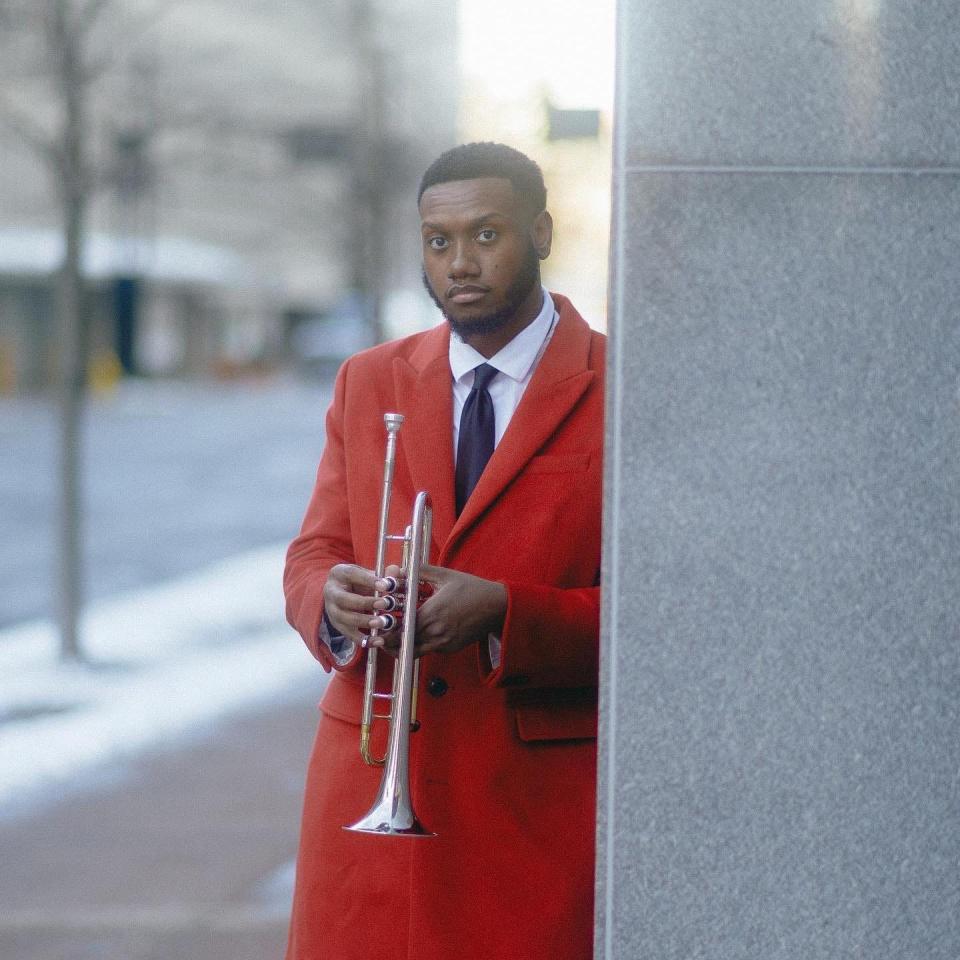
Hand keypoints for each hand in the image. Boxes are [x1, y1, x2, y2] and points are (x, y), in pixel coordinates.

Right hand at [322, 563, 382, 641]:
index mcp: (339, 573)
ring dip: (365, 621)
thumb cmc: (359, 581)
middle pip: (345, 599)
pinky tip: (379, 640)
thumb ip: (383, 574)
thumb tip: (397, 572)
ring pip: (345, 618)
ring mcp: (332, 610)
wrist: (343, 591)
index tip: (386, 585)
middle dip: (366, 602)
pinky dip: (364, 639)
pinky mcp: (338, 626)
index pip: (352, 574)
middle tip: (386, 604)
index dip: (369, 580)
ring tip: (384, 622)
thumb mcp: (369, 573)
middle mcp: (331, 592)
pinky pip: (349, 635)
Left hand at [371, 564, 505, 656]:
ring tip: (396, 640)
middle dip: (393, 641)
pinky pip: (430, 649)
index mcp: (432, 612)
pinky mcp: (451, 648)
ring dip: (406, 646)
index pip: (402, 626)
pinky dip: (422, 644)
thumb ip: (420, 572)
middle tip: (382, 638)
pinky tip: (419, 635)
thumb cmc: (472, 588)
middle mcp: (437, 631)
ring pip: (417, 650)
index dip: (389, 629)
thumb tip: (399, 569)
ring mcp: (445, 642)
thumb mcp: (446, 576)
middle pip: (406, 642)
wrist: (497, 606)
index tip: (380, 628)